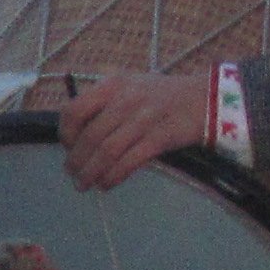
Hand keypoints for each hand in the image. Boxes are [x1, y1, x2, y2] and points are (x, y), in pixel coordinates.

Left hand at [59, 69, 211, 189]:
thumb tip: (75, 136)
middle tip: (72, 174)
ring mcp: (144, 118)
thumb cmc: (160, 96)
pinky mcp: (161, 137)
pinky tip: (106, 184)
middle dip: (77, 160)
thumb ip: (103, 103)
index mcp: (113, 85)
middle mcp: (126, 99)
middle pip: (91, 136)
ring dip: (91, 172)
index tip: (67, 147)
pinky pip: (129, 161)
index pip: (75, 110)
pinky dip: (113, 176)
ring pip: (107, 151)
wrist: (204, 98)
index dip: (66, 133)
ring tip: (83, 184)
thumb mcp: (129, 87)